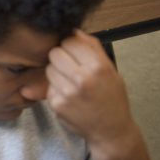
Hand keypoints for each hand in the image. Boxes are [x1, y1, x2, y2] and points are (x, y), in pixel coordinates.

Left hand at [46, 30, 148, 159]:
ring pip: (49, 68)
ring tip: (71, 81)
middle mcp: (82, 79)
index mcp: (98, 67)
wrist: (111, 131)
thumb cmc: (111, 98)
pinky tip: (68, 95)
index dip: (70, 45)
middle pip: (54, 52)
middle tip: (70, 67)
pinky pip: (48, 85)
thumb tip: (73, 29)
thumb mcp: (110, 69)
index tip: (74, 52)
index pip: (69, 40)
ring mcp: (68, 93)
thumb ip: (92, 47)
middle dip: (60, 57)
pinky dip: (55, 88)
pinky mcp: (57, 104)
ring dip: (56, 72)